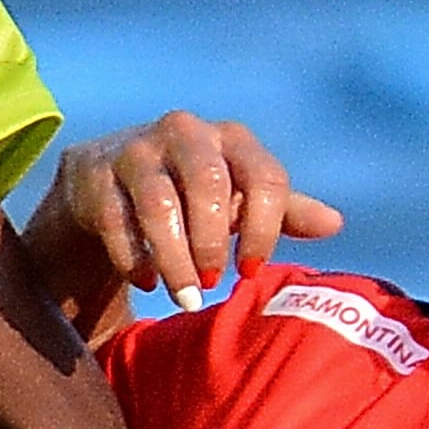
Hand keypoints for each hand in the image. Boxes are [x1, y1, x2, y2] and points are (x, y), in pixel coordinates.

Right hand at [34, 113, 341, 318]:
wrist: (108, 183)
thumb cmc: (192, 196)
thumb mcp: (239, 202)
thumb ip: (284, 212)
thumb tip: (335, 224)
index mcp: (231, 138)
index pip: (264, 177)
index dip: (265, 229)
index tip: (251, 271)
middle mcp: (185, 131)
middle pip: (209, 182)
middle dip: (212, 241)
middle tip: (212, 283)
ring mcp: (135, 148)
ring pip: (158, 203)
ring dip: (174, 258)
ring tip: (183, 297)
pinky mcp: (93, 171)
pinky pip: (116, 219)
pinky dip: (134, 258)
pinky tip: (147, 283)